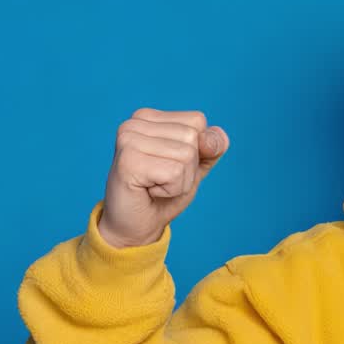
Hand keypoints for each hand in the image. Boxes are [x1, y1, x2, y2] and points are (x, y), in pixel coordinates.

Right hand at [97, 108, 229, 248]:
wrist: (135, 226)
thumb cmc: (163, 194)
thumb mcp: (195, 166)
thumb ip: (211, 148)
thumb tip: (216, 137)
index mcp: (148, 117)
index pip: (198, 121)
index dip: (197, 150)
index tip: (170, 166)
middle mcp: (134, 123)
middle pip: (193, 138)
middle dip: (188, 168)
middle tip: (162, 180)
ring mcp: (128, 139)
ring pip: (186, 155)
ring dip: (180, 181)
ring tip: (155, 186)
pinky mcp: (128, 160)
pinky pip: (174, 173)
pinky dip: (171, 190)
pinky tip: (148, 191)